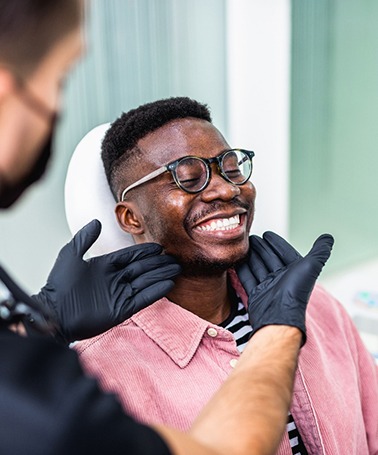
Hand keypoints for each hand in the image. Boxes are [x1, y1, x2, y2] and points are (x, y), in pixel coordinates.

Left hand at [33, 220, 180, 343]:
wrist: (55, 312)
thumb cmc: (59, 284)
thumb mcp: (70, 255)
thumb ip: (84, 238)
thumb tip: (97, 221)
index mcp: (104, 266)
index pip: (130, 256)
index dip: (144, 251)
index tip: (159, 247)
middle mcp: (115, 279)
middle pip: (142, 268)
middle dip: (158, 263)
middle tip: (174, 258)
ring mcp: (120, 294)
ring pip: (146, 281)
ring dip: (161, 275)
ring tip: (176, 269)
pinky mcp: (122, 309)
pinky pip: (143, 298)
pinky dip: (156, 291)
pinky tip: (168, 284)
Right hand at [236, 232, 333, 344]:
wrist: (279, 317)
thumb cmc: (295, 292)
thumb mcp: (310, 266)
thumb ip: (320, 252)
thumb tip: (328, 237)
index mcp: (295, 272)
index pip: (284, 252)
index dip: (276, 242)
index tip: (267, 234)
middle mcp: (282, 279)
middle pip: (269, 258)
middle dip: (261, 247)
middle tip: (251, 237)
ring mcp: (268, 287)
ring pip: (258, 267)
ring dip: (251, 255)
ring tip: (243, 246)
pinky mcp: (256, 295)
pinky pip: (248, 278)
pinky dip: (242, 269)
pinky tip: (237, 260)